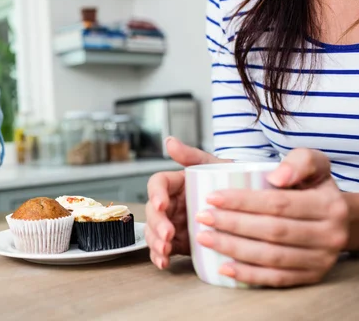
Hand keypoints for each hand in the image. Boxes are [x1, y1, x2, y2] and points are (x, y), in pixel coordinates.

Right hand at [145, 137, 229, 268]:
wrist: (251, 204)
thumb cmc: (232, 180)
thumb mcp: (214, 165)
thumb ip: (192, 154)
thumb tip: (169, 141)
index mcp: (176, 183)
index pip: (157, 184)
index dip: (155, 194)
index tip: (161, 204)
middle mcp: (172, 203)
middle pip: (153, 212)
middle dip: (156, 224)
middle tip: (167, 235)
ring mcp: (174, 222)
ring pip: (154, 231)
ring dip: (155, 242)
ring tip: (166, 251)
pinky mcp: (180, 241)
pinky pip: (164, 249)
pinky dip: (160, 257)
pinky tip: (163, 263)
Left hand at [196, 149, 348, 286]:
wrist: (337, 217)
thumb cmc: (311, 185)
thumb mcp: (311, 162)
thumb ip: (297, 160)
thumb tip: (277, 176)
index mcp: (328, 204)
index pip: (278, 203)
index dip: (242, 201)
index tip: (211, 197)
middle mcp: (330, 234)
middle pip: (273, 231)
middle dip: (232, 224)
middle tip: (202, 217)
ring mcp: (321, 259)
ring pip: (272, 257)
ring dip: (234, 249)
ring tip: (204, 238)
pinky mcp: (312, 277)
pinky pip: (277, 279)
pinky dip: (248, 275)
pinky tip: (223, 268)